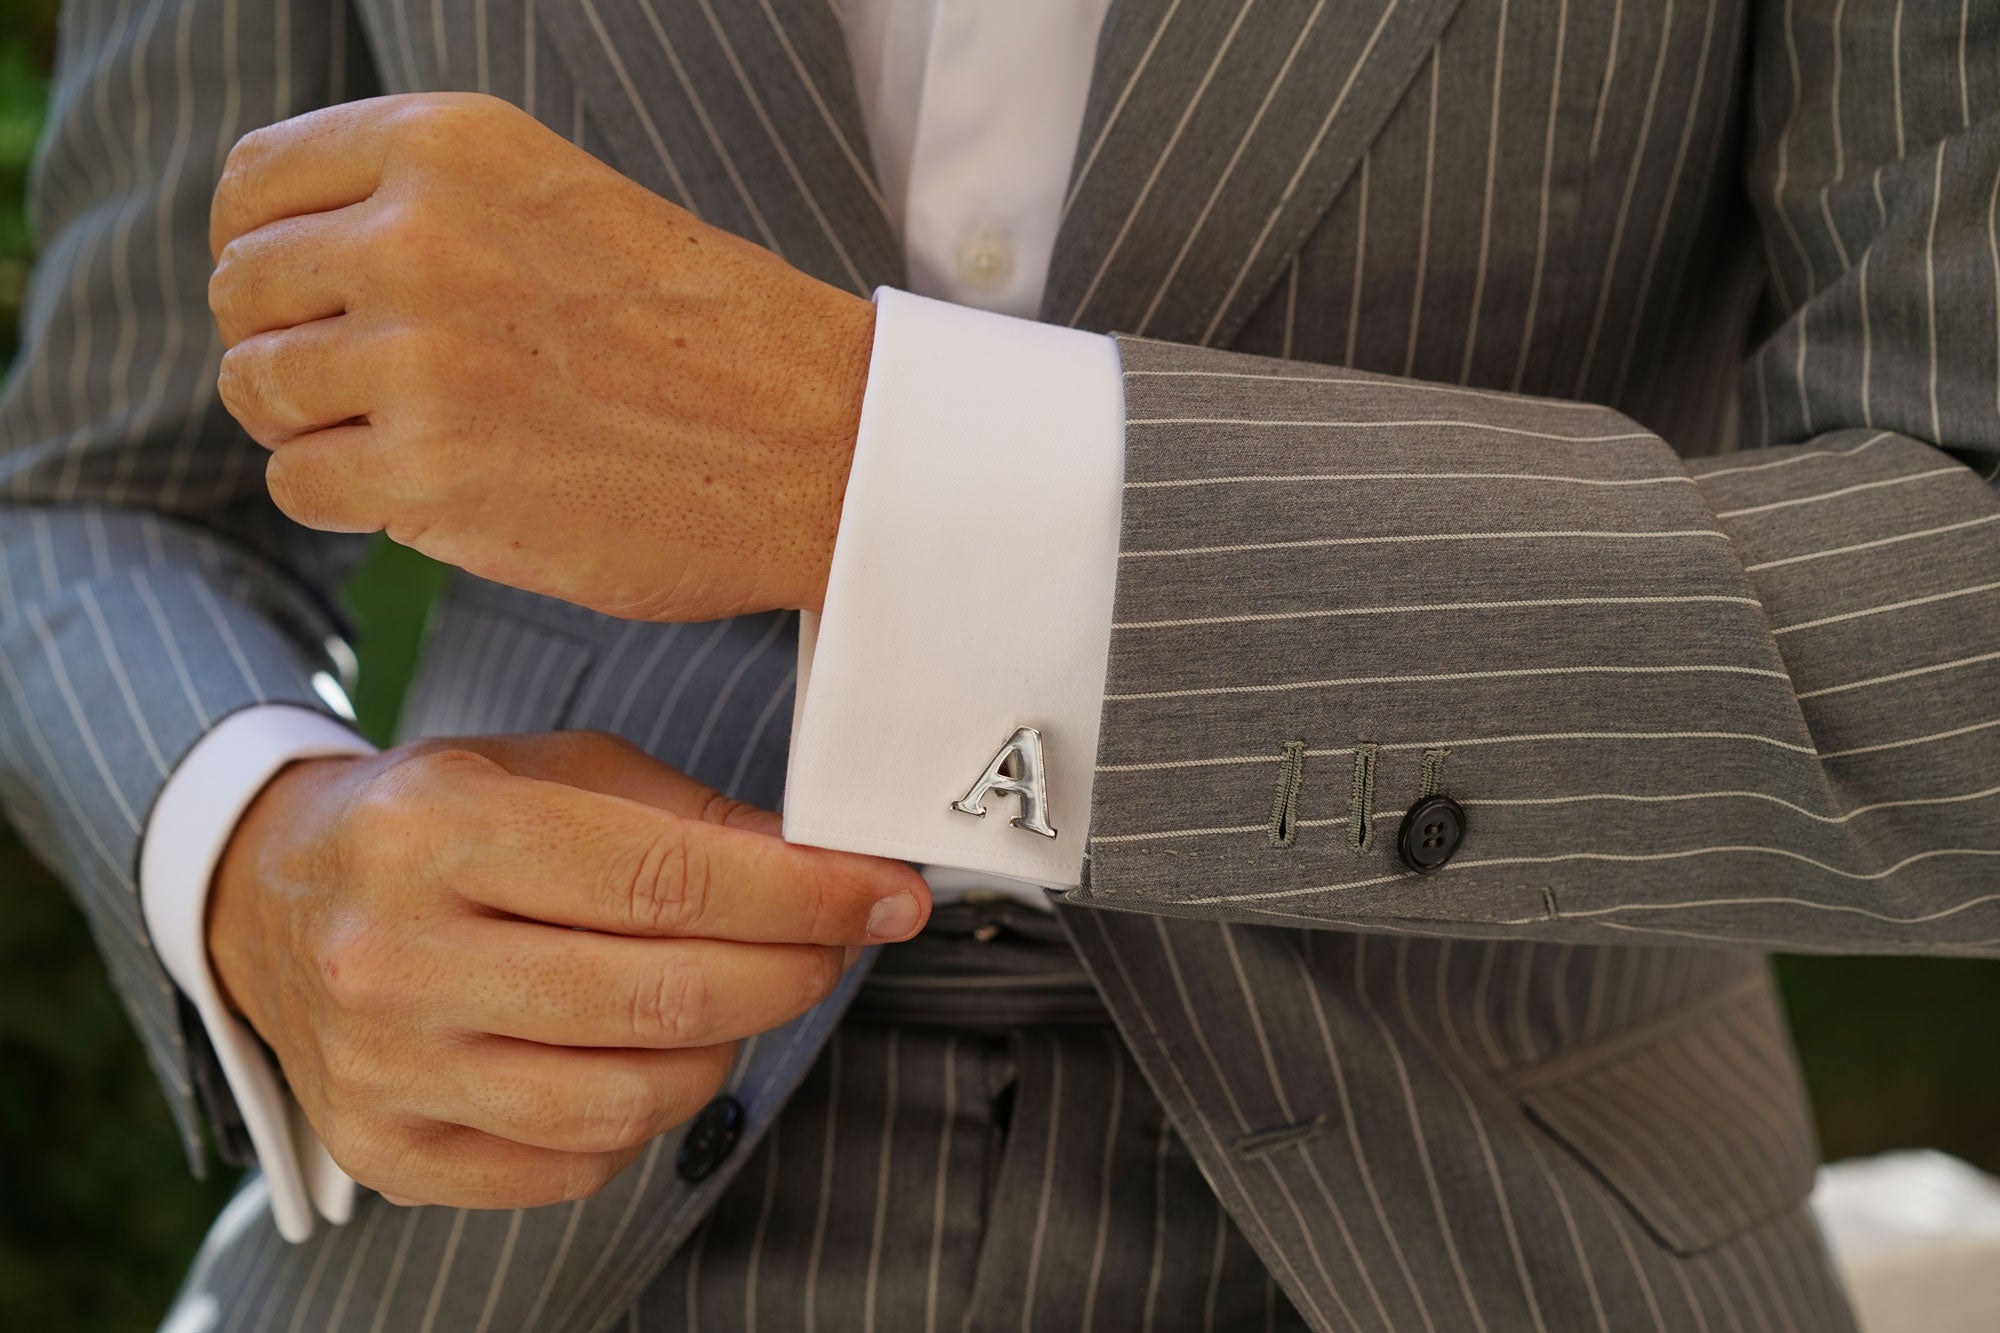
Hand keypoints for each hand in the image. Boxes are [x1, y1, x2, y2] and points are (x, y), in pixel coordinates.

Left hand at [207, 93, 874, 621]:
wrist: (824, 444)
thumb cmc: (709, 339)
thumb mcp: (562, 203)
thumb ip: (428, 211)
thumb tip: (290, 271)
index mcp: (451, 144)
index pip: (256, 185)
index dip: (265, 252)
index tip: (309, 301)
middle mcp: (419, 234)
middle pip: (243, 293)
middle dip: (289, 345)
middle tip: (373, 388)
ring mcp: (419, 358)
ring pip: (259, 392)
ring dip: (317, 427)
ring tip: (412, 440)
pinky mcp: (431, 475)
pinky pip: (298, 484)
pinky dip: (348, 498)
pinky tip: (430, 490)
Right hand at [207, 731, 928, 1208]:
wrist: (269, 901)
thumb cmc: (433, 821)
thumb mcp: (548, 767)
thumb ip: (685, 817)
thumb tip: (824, 870)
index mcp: (435, 829)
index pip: (666, 880)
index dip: (805, 894)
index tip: (887, 893)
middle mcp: (394, 957)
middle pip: (661, 998)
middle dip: (792, 971)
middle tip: (842, 941)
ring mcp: (386, 1070)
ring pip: (631, 1099)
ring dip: (729, 1045)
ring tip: (742, 991)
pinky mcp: (392, 1153)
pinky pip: (577, 1165)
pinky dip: (649, 1113)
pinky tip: (652, 1050)